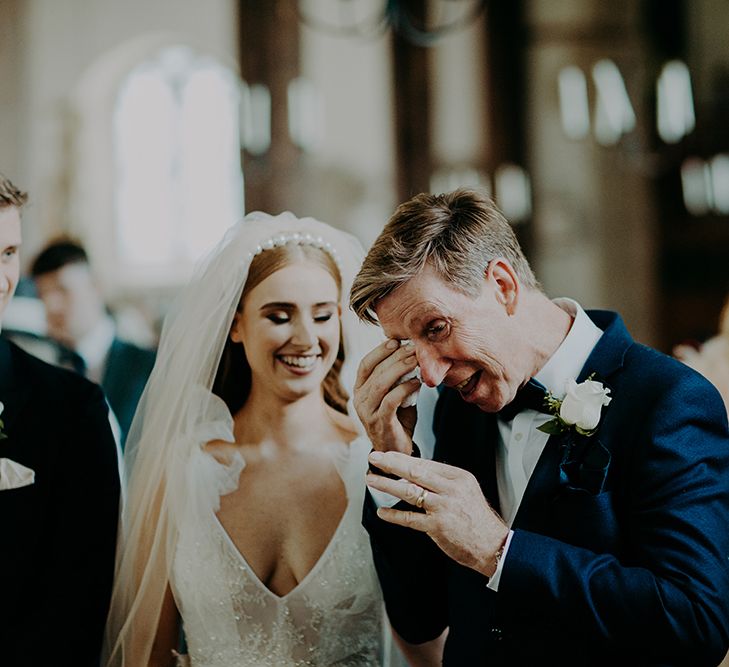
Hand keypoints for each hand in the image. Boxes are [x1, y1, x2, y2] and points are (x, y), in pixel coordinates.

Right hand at [354, 339, 419, 454]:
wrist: (396, 451)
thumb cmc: (397, 419)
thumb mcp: (395, 394)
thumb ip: (398, 378)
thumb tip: (410, 354)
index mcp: (360, 389)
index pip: (365, 364)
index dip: (380, 351)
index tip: (396, 341)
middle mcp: (359, 399)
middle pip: (375, 371)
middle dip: (396, 357)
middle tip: (413, 348)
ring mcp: (367, 411)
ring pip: (381, 383)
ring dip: (400, 369)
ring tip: (416, 361)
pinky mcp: (379, 422)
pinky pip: (391, 400)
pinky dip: (405, 388)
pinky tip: (417, 382)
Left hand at [366, 451, 508, 576]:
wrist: (493, 545)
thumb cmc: (477, 519)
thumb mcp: (465, 491)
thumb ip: (442, 483)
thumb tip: (412, 476)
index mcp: (458, 478)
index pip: (426, 463)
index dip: (403, 458)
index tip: (388, 455)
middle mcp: (451, 490)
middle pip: (415, 472)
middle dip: (391, 463)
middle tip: (374, 458)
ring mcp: (443, 508)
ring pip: (409, 492)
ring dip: (387, 485)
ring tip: (372, 480)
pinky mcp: (437, 527)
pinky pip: (409, 518)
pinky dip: (393, 515)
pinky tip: (382, 512)